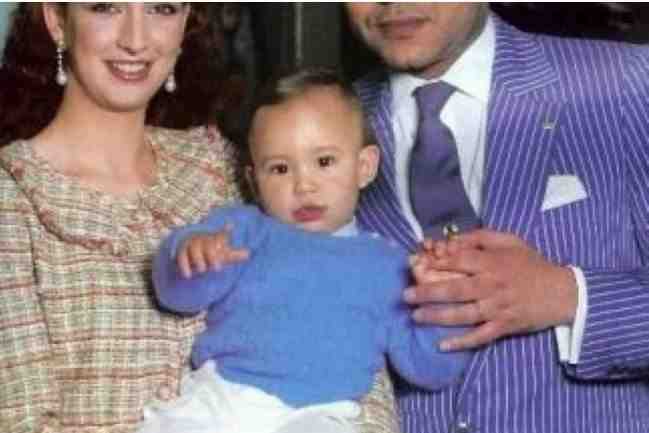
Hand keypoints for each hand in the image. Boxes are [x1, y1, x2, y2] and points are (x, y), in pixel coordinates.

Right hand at [177, 225, 248, 278]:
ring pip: (194, 248)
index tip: (231, 226)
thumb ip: (234, 255)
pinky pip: (181, 256)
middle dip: (211, 255)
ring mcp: (191, 245)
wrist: (190, 252)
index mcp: (214, 239)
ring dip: (198, 260)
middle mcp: (203, 239)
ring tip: (202, 270)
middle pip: (207, 243)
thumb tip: (248, 253)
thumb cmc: (210, 253)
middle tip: (217, 268)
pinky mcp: (182, 252)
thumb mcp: (223, 255)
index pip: (221, 235)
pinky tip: (188, 275)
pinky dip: (184, 266)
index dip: (225, 232)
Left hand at [404, 229, 577, 350]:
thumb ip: (480, 237)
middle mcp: (492, 286)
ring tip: (415, 316)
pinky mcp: (504, 326)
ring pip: (464, 314)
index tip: (416, 264)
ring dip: (438, 316)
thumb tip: (452, 239)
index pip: (460, 261)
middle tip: (405, 295)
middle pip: (456, 289)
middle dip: (429, 292)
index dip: (437, 263)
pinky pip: (480, 336)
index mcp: (493, 263)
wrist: (563, 292)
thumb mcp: (510, 241)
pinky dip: (462, 342)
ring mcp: (498, 308)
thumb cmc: (531, 264)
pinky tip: (442, 345)